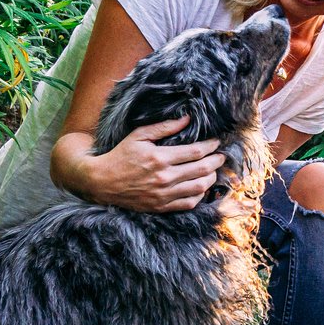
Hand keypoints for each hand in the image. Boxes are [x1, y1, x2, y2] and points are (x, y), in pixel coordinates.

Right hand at [71, 116, 226, 212]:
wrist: (102, 182)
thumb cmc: (120, 155)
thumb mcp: (139, 135)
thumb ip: (164, 127)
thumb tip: (188, 118)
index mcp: (160, 158)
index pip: (196, 152)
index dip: (211, 146)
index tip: (216, 142)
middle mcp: (164, 177)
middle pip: (202, 169)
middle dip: (217, 161)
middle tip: (221, 156)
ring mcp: (164, 194)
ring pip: (200, 187)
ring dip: (211, 178)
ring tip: (213, 170)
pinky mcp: (161, 207)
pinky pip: (189, 203)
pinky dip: (200, 195)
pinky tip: (201, 187)